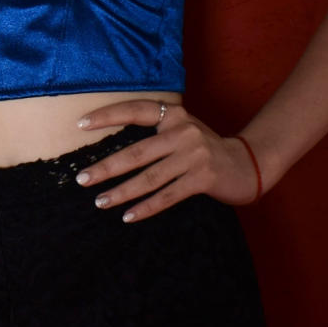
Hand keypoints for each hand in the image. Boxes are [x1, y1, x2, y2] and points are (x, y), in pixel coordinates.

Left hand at [73, 98, 262, 221]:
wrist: (246, 164)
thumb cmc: (204, 149)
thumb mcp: (182, 131)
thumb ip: (156, 133)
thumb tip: (113, 149)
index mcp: (175, 115)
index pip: (135, 110)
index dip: (108, 115)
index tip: (81, 124)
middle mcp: (183, 132)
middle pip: (136, 152)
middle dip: (106, 168)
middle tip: (82, 179)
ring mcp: (194, 155)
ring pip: (149, 178)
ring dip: (122, 192)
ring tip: (100, 201)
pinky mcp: (203, 178)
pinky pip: (168, 196)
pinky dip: (146, 208)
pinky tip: (128, 216)